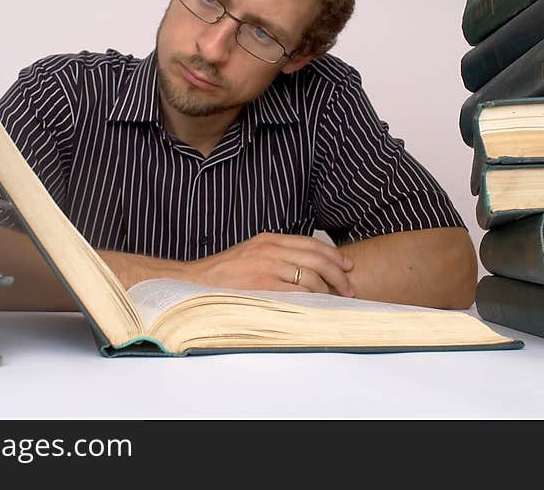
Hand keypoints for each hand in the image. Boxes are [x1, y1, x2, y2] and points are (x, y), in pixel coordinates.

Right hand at [186, 233, 355, 295]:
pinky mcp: (262, 284)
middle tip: (349, 286)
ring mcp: (266, 266)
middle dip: (338, 273)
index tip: (346, 265)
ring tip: (337, 299)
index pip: (310, 243)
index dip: (332, 254)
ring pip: (310, 274)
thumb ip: (273, 255)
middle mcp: (270, 249)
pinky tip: (320, 304)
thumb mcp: (250, 254)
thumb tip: (300, 267)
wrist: (194, 282)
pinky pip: (296, 291)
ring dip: (328, 288)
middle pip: (315, 258)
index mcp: (268, 240)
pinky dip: (312, 298)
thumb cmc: (222, 274)